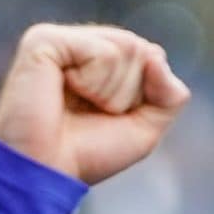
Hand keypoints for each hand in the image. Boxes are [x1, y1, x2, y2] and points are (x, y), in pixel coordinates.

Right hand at [0, 23, 190, 184]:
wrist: (43, 173)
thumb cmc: (85, 154)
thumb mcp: (144, 129)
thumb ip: (169, 94)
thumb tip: (157, 55)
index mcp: (97, 59)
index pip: (150, 56)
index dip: (141, 96)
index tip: (106, 118)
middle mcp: (79, 44)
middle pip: (140, 50)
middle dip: (126, 94)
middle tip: (88, 114)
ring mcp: (60, 39)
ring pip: (125, 48)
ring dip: (109, 92)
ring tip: (73, 106)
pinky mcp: (44, 40)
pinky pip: (101, 51)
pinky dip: (92, 82)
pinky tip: (62, 92)